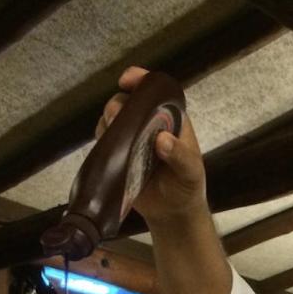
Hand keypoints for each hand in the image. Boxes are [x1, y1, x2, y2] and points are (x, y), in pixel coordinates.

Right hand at [98, 65, 207, 227]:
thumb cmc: (187, 187)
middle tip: (116, 115)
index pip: (154, 91)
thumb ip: (180, 156)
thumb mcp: (190, 171)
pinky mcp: (119, 156)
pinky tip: (105, 145)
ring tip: (109, 131)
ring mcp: (132, 139)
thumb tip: (162, 140)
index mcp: (169, 119)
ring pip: (113, 120)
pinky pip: (105, 141)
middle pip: (127, 102)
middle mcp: (148, 124)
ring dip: (107, 120)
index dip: (140, 80)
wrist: (173, 213)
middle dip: (118, 104)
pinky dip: (102, 138)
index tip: (127, 80)